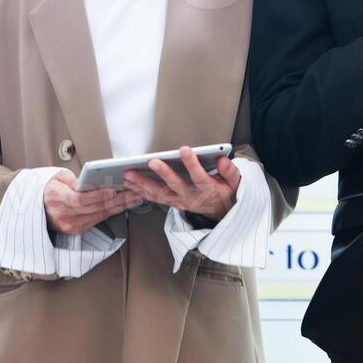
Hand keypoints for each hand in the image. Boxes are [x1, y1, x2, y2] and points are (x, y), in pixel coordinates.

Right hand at [43, 169, 142, 235]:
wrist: (38, 205)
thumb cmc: (50, 188)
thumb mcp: (58, 177)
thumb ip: (75, 180)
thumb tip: (93, 182)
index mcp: (56, 198)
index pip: (80, 200)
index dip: (98, 196)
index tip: (113, 189)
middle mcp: (64, 215)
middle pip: (95, 209)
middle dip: (117, 201)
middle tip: (134, 193)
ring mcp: (70, 225)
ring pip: (99, 216)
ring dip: (119, 207)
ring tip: (134, 198)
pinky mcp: (76, 230)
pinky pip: (97, 220)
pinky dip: (111, 212)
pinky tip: (123, 205)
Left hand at [123, 146, 240, 221]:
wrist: (221, 212)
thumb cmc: (225, 192)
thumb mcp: (234, 182)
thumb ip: (229, 171)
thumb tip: (222, 159)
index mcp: (207, 189)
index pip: (200, 176)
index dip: (192, 164)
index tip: (185, 150)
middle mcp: (191, 196)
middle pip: (175, 185)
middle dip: (163, 173)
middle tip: (152, 161)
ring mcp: (179, 201)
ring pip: (160, 194)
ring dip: (143, 185)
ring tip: (129, 175)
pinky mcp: (171, 203)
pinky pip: (154, 198)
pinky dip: (141, 192)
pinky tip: (129, 184)